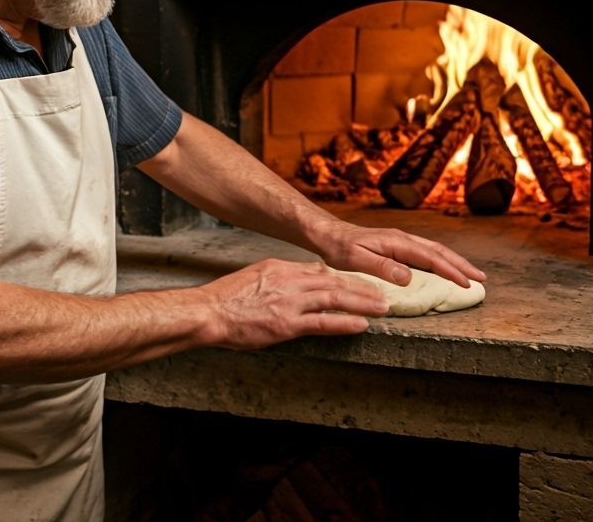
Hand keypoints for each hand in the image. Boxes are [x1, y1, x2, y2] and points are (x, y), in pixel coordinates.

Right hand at [200, 258, 391, 349]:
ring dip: (361, 302)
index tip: (361, 281)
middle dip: (361, 287)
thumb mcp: (256, 275)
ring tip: (381, 307)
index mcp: (281, 267)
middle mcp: (290, 280)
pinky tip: (361, 324)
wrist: (209, 311)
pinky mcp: (286, 324)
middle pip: (334, 281)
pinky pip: (322, 322)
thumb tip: (296, 280)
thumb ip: (278, 277)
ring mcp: (289, 302)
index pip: (320, 270)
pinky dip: (344, 322)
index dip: (343, 277)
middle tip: (383, 292)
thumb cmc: (227, 298)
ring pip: (334, 298)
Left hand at [313, 220, 485, 288]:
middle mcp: (402, 239)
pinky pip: (425, 253)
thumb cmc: (339, 248)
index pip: (430, 258)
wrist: (328, 234)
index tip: (467, 284)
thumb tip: (409, 277)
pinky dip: (441, 261)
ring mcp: (400, 241)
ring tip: (471, 274)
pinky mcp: (396, 246)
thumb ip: (382, 268)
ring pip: (434, 251)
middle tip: (482, 279)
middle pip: (439, 251)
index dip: (451, 271)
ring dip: (454, 262)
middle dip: (462, 265)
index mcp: (396, 242)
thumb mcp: (356, 260)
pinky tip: (444, 269)